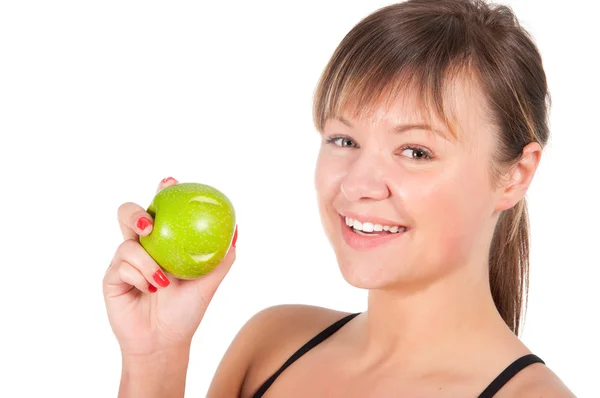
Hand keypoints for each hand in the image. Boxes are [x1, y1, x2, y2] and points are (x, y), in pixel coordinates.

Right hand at [103, 177, 236, 356]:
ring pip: (126, 242)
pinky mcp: (112, 276)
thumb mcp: (209, 284)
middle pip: (130, 215)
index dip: (162, 190)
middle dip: (135, 212)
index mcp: (165, 242)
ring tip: (162, 280)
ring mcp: (124, 260)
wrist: (163, 342)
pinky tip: (150, 291)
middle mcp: (143, 246)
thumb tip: (236, 229)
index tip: (170, 181)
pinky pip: (122, 266)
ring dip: (146, 261)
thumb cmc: (186, 311)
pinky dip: (140, 278)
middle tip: (148, 223)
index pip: (161, 210)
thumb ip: (222, 258)